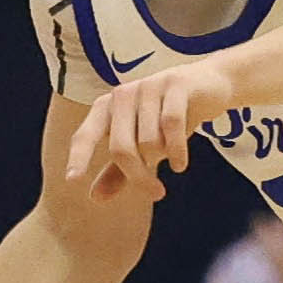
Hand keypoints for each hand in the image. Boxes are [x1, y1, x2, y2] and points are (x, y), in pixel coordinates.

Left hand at [66, 63, 237, 201]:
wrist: (209, 85)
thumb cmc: (169, 117)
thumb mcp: (143, 145)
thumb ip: (119, 170)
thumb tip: (95, 198)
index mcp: (107, 107)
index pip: (86, 135)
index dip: (78, 157)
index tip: (73, 181)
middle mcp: (123, 94)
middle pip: (121, 148)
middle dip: (138, 176)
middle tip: (156, 194)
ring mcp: (149, 86)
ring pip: (149, 140)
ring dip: (164, 157)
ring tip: (174, 160)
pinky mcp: (175, 84)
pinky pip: (172, 125)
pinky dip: (177, 150)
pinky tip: (180, 165)